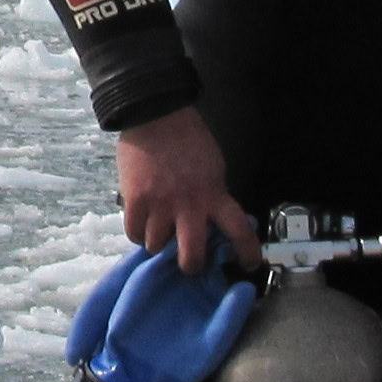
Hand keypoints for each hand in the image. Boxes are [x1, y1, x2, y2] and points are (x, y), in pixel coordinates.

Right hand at [115, 107, 260, 272]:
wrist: (156, 115)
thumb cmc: (187, 137)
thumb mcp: (213, 167)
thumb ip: (214, 195)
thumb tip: (212, 219)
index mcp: (214, 194)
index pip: (239, 230)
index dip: (247, 253)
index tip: (247, 264)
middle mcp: (189, 206)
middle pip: (192, 256)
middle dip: (191, 266)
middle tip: (190, 264)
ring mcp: (160, 205)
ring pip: (157, 247)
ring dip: (158, 243)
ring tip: (159, 232)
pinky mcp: (136, 201)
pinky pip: (134, 233)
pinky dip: (138, 233)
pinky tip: (142, 225)